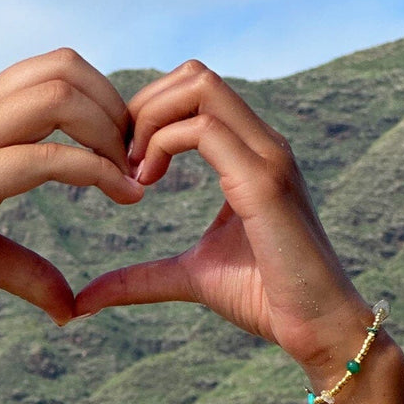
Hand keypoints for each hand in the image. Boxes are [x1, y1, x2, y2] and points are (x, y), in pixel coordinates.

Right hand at [0, 49, 142, 324]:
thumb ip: (23, 268)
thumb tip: (69, 308)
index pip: (51, 69)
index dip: (102, 98)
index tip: (124, 151)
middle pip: (63, 67)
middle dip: (115, 107)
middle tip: (136, 160)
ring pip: (56, 95)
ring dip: (108, 130)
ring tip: (130, 177)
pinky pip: (40, 157)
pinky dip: (93, 170)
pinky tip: (121, 197)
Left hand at [75, 61, 372, 381]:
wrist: (319, 329)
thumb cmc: (264, 297)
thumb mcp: (189, 277)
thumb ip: (140, 278)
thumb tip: (84, 300)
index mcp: (250, 152)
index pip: (195, 90)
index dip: (149, 113)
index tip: (124, 161)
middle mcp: (263, 142)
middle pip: (194, 74)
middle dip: (144, 106)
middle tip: (122, 159)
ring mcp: (268, 156)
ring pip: (199, 86)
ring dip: (150, 120)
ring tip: (134, 170)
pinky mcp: (264, 181)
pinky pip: (203, 130)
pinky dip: (161, 145)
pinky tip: (145, 182)